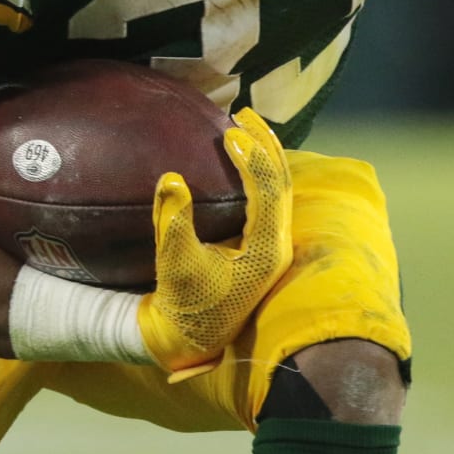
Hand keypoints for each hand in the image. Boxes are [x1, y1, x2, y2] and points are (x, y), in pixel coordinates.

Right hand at [135, 107, 292, 380]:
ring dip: (265, 155)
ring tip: (245, 125)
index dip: (252, 159)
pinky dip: (259, 173)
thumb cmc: (183, 306)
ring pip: (279, 188)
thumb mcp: (173, 267)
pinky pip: (269, 198)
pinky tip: (242, 156)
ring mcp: (272, 244)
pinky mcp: (262, 244)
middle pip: (282, 182)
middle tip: (242, 115)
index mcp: (265, 250)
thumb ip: (172, 224)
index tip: (230, 133)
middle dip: (265, 145)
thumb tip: (171, 178)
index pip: (269, 192)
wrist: (191, 338)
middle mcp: (277, 244)